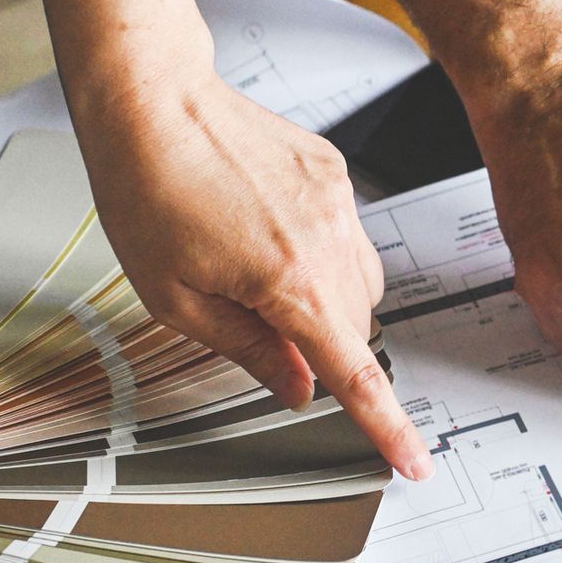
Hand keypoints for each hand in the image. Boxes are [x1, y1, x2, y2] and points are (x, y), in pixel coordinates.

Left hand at [71, 65, 433, 479]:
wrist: (154, 102)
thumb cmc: (147, 190)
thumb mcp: (176, 297)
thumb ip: (248, 349)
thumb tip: (297, 387)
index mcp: (290, 281)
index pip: (355, 372)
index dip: (386, 425)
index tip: (413, 461)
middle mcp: (329, 239)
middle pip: (356, 327)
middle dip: (321, 344)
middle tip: (253, 322)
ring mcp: (339, 202)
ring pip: (358, 282)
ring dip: (322, 298)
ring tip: (250, 267)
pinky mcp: (334, 173)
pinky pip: (346, 235)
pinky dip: (316, 250)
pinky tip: (260, 226)